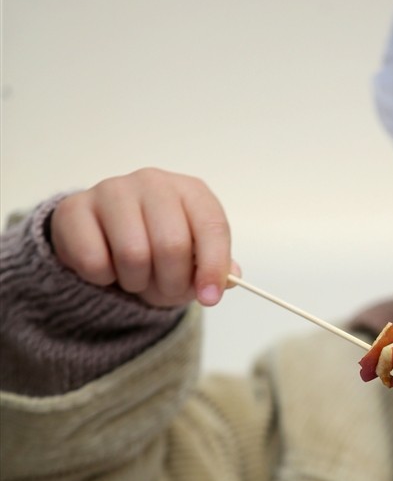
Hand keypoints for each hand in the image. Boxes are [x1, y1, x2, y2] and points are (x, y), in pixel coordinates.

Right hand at [50, 168, 236, 307]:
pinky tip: (106, 266)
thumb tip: (228, 279)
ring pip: (132, 255)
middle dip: (171, 282)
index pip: (212, 226)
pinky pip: (94, 262)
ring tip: (135, 276)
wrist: (103, 238)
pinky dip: (103, 279)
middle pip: (171, 245)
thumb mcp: (192, 259)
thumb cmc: (156, 247)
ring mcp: (112, 189)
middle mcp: (153, 182)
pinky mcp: (75, 208)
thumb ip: (214, 268)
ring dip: (136, 282)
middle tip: (164, 288)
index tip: (209, 297)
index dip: (213, 267)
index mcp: (190, 191)